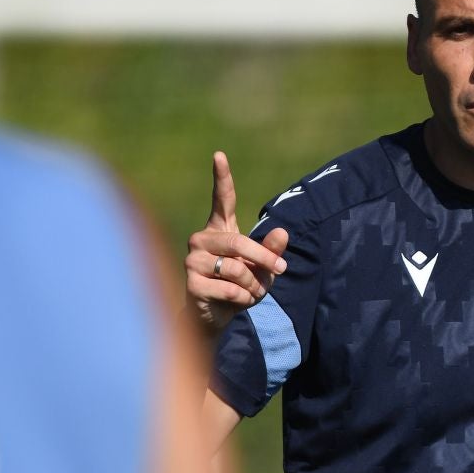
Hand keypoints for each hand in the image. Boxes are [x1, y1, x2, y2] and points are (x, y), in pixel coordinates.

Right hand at [185, 150, 289, 335]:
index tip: (219, 155)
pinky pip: (229, 287)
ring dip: (253, 284)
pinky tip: (235, 301)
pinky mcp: (191, 282)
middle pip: (239, 241)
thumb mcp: (263, 269)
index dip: (221, 177)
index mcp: (219, 229)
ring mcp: (192, 259)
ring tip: (250, 292)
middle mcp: (202, 239)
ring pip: (235, 267)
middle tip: (281, 270)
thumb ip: (272, 251)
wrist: (217, 317)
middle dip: (265, 258)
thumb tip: (282, 231)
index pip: (221, 200)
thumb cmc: (240, 287)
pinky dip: (242, 298)